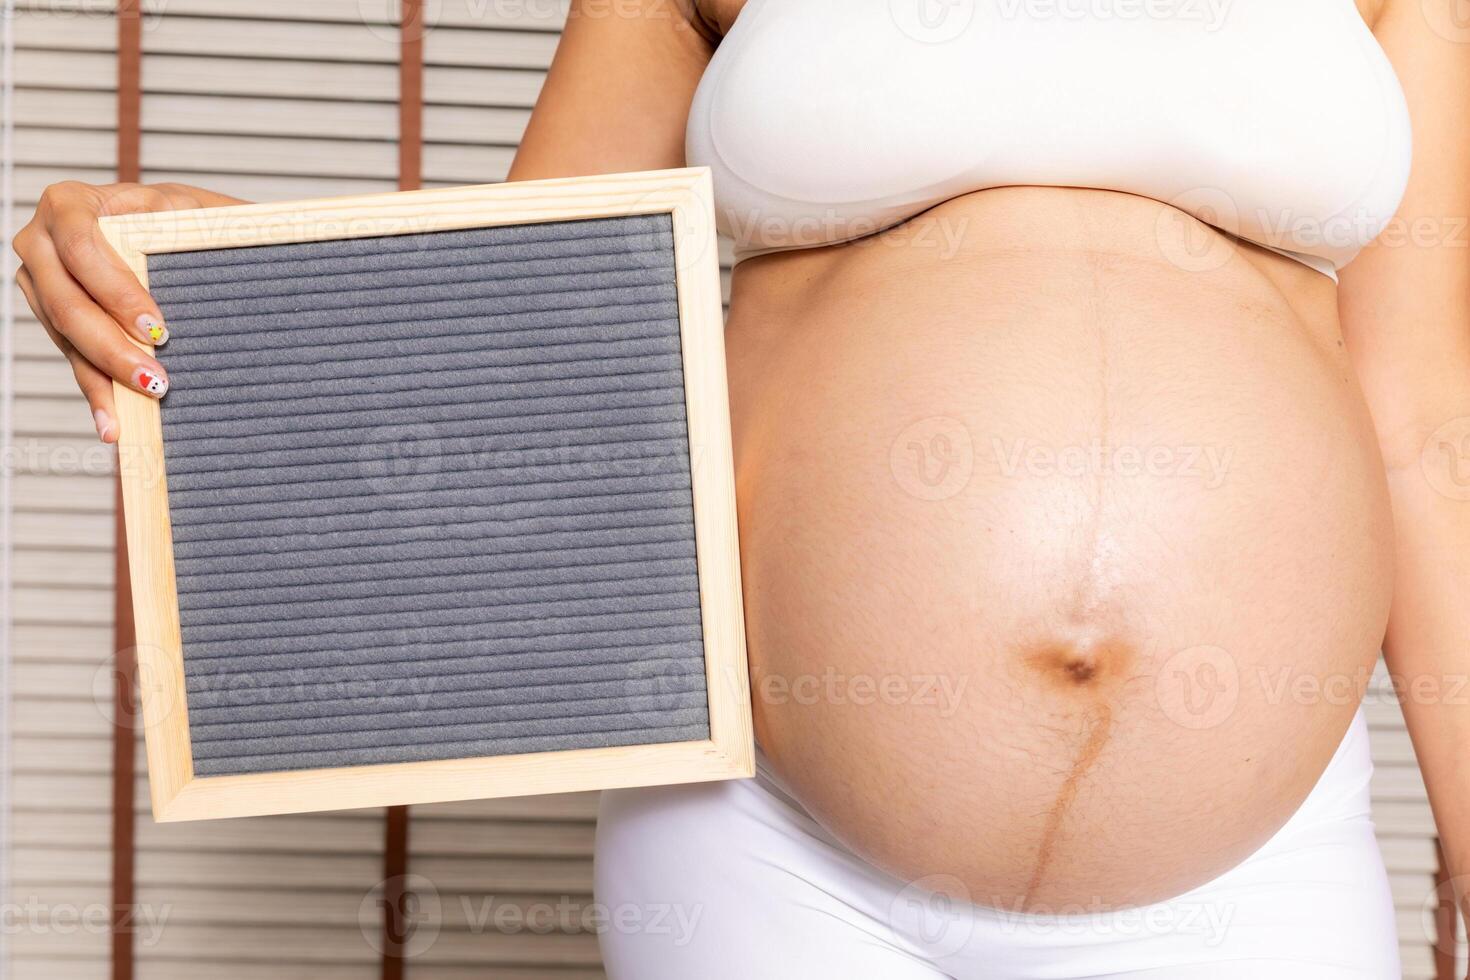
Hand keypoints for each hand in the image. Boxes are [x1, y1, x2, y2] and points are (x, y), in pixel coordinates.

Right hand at [12, 181, 246, 441]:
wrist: (170, 227)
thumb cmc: (181, 213)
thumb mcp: (192, 206)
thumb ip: (193, 219)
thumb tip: (211, 241)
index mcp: (71, 203)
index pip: (83, 248)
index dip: (117, 291)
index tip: (157, 327)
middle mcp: (42, 241)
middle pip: (68, 303)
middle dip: (113, 348)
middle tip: (156, 380)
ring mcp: (41, 282)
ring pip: (66, 337)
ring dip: (104, 378)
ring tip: (137, 412)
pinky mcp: (55, 318)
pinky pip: (72, 357)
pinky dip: (96, 392)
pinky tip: (112, 423)